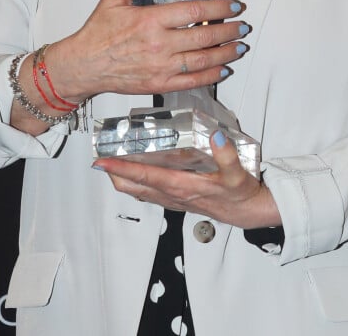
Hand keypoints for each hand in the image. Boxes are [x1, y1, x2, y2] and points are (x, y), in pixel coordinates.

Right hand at [45, 0, 249, 102]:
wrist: (83, 66)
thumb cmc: (97, 34)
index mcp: (151, 20)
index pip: (195, 12)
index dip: (220, 8)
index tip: (234, 6)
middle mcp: (159, 44)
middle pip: (205, 37)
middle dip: (230, 30)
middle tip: (243, 26)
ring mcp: (161, 66)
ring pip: (203, 60)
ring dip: (226, 53)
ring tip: (240, 46)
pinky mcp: (160, 83)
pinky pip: (192, 81)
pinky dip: (211, 76)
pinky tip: (224, 69)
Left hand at [93, 130, 281, 229]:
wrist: (247, 212)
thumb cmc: (240, 194)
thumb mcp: (237, 173)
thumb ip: (226, 153)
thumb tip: (215, 135)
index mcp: (182, 186)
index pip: (145, 175)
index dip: (121, 167)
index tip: (103, 161)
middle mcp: (172, 194)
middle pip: (132, 186)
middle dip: (113, 174)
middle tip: (101, 158)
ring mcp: (172, 199)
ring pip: (138, 190)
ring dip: (123, 178)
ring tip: (112, 163)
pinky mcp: (177, 200)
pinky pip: (149, 193)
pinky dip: (137, 183)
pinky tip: (137, 173)